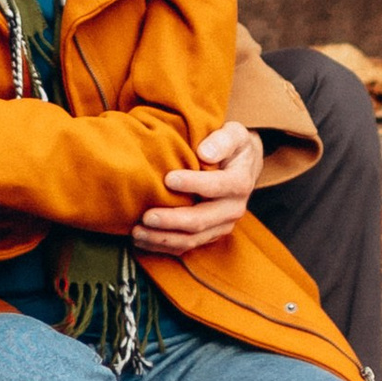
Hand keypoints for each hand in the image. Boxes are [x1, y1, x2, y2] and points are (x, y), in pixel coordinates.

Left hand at [132, 120, 265, 256]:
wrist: (243, 165)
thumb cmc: (232, 146)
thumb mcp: (234, 134)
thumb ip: (222, 140)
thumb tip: (205, 153)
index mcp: (240, 182)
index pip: (217, 186)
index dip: (193, 184)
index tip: (168, 179)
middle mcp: (233, 209)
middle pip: (202, 220)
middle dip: (172, 220)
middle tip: (146, 216)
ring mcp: (222, 225)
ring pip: (193, 239)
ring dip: (163, 239)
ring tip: (138, 232)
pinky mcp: (210, 234)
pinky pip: (187, 246)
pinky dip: (164, 246)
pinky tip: (143, 240)